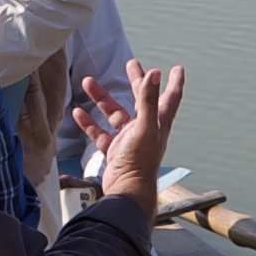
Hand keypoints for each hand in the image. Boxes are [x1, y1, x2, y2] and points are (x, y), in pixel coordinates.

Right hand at [69, 62, 182, 204]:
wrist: (126, 191)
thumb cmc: (140, 162)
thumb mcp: (145, 127)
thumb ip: (148, 100)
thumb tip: (155, 73)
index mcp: (159, 123)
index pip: (170, 97)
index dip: (174, 82)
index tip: (177, 68)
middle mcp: (146, 129)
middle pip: (142, 100)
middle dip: (137, 81)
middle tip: (132, 64)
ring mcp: (129, 140)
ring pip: (115, 113)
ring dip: (102, 98)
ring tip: (87, 82)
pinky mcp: (115, 150)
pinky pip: (100, 132)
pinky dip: (89, 122)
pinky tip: (78, 112)